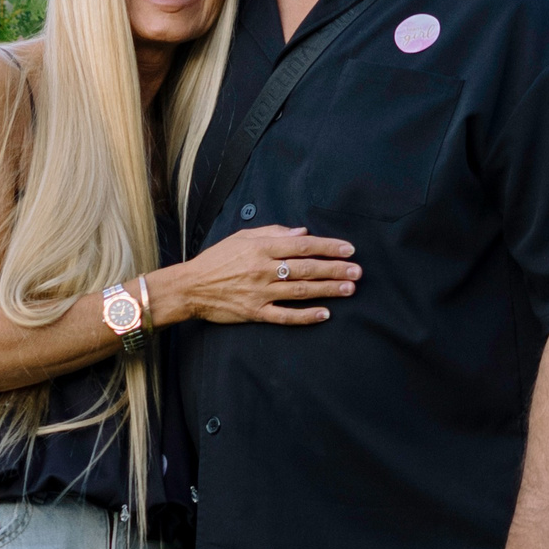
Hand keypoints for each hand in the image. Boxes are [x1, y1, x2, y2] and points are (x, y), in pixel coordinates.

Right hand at [158, 225, 357, 326]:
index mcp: (261, 248)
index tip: (348, 249)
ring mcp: (260, 293)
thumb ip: (273, 232)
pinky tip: (324, 314)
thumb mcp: (242, 237)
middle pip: (306, 268)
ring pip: (301, 291)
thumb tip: (302, 232)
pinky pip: (285, 316)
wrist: (190, 287)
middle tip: (357, 272)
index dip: (327, 247)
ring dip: (327, 290)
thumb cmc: (216, 259)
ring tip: (349, 289)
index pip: (302, 245)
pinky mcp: (255, 313)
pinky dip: (306, 316)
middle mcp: (263, 270)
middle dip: (335, 269)